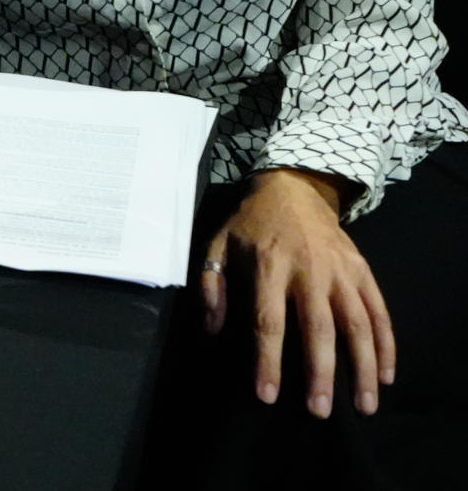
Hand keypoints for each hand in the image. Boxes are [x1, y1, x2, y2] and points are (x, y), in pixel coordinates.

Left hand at [200, 169, 393, 418]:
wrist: (293, 187)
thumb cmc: (250, 223)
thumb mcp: (218, 244)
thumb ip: (211, 286)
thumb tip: (212, 330)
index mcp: (268, 265)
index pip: (269, 321)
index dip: (268, 360)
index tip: (267, 396)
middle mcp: (309, 270)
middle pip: (318, 328)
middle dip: (321, 373)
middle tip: (320, 411)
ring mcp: (340, 270)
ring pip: (357, 324)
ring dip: (364, 367)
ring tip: (365, 405)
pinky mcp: (362, 270)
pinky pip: (379, 311)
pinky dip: (386, 344)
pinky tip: (386, 374)